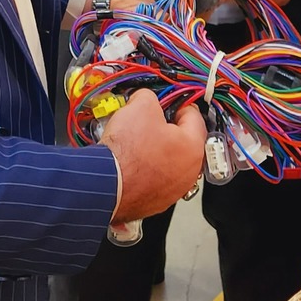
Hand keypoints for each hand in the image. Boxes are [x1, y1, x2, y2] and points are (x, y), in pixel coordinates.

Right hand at [102, 91, 205, 221]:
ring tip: (138, 143)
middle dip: (167, 129)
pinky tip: (132, 163)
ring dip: (158, 152)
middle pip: (183, 141)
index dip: (177, 104)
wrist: (106, 184)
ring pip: (170, 162)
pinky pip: (157, 179)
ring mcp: (174, 190)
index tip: (168, 103)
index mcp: (193, 147)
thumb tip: (146, 99)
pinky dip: (148, 171)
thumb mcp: (141, 106)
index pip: (194, 115)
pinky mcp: (157, 202)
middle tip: (150, 122)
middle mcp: (190, 172)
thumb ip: (150, 97)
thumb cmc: (127, 151)